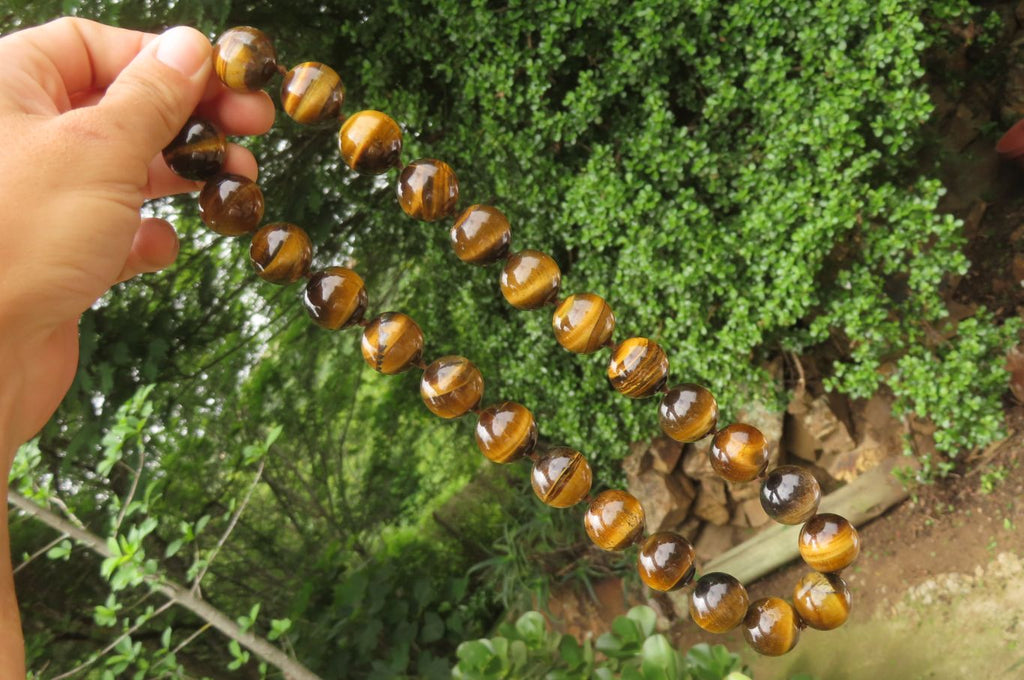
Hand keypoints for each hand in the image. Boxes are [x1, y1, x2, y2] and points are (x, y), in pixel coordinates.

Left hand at [0, 18, 274, 457]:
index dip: (165, 59)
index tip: (227, 81)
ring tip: (236, 184)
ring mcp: (39, 199)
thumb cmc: (17, 241)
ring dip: (183, 176)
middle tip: (252, 129)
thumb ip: (153, 96)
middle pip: (120, 106)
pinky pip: (114, 230)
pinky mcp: (55, 254)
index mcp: (9, 87)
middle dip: (189, 119)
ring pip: (125, 169)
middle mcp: (20, 138)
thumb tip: (192, 48)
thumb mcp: (100, 148)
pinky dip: (146, 236)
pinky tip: (161, 248)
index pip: (95, 46)